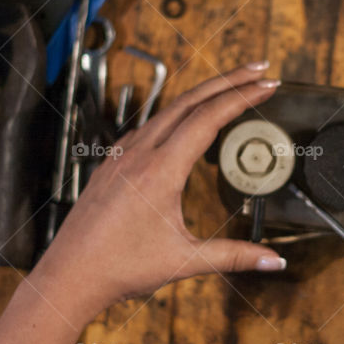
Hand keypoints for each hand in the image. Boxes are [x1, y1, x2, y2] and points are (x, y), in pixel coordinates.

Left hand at [32, 63, 285, 323]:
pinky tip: (186, 123)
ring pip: (168, 109)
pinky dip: (177, 114)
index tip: (267, 85)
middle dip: (229, 80)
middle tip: (260, 69)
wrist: (69, 274)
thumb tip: (274, 259)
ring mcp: (122, 155)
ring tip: (230, 88)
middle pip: (191, 100)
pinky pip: (148, 126)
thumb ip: (234, 256)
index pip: (209, 118)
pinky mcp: (112, 163)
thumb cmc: (118, 268)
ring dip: (203, 94)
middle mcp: (139, 153)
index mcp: (160, 170)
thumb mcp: (184, 262)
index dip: (243, 97)